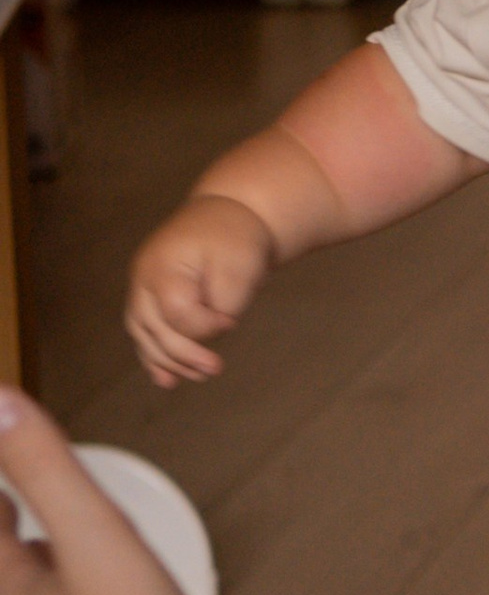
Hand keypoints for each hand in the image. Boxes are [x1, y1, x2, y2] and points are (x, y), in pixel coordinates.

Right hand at [127, 191, 277, 386]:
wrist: (225, 214)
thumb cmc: (235, 239)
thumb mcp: (241, 267)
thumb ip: (225, 303)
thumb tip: (209, 335)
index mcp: (164, 264)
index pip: (176, 312)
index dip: (205, 325)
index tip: (232, 321)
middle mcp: (144, 278)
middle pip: (153, 329)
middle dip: (184, 354)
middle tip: (216, 368)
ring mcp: (141, 288)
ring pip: (143, 335)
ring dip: (167, 361)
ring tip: (197, 376)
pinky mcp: (148, 297)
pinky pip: (144, 332)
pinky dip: (154, 357)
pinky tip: (166, 380)